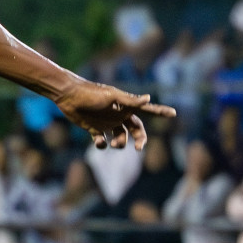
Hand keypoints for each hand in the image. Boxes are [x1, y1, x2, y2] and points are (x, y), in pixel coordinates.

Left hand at [54, 79, 176, 149]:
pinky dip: (102, 145)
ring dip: (119, 143)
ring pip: (120, 138)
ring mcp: (106, 122)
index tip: (174, 113)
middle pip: (135, 130)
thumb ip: (129, 100)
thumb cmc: (91, 93)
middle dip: (139, 139)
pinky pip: (102, 142)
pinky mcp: (94, 128)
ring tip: (113, 143)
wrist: (68, 95)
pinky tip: (98, 141)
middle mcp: (118, 115)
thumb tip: (148, 98)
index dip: (160, 112)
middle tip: (138, 148)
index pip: (147, 110)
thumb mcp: (111, 97)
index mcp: (126, 106)